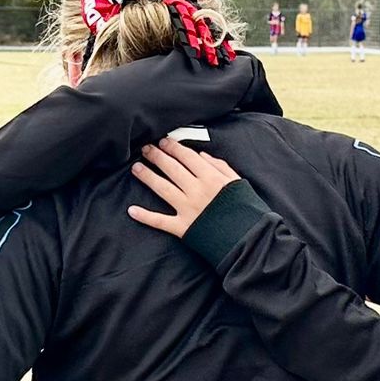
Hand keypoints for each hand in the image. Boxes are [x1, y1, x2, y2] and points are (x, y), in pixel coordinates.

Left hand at [127, 138, 241, 237]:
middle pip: (171, 169)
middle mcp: (196, 190)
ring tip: (136, 168)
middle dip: (157, 156)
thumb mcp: (237, 182)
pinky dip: (145, 216)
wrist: (248, 238)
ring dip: (147, 177)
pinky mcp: (183, 228)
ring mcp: (187, 209)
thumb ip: (220, 166)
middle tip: (145, 149)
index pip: (186, 157)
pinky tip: (132, 210)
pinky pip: (160, 221)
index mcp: (210, 177)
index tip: (163, 142)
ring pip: (162, 188)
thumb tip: (201, 156)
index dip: (173, 147)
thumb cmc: (245, 209)